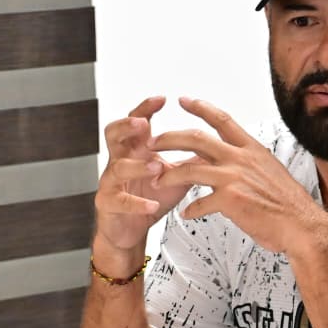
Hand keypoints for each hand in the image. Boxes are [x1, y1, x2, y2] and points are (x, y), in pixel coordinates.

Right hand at [94, 97, 191, 256]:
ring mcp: (112, 182)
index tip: (162, 98)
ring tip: (156, 166)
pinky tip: (151, 203)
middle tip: (142, 124)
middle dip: (126, 126)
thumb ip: (192, 159)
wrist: (132, 228)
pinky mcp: (109, 204)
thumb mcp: (176, 175)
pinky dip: (136, 202)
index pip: (138, 122)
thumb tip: (218, 144)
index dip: (146, 109)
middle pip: (114, 135)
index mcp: (137, 150)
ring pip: (118, 168)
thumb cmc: (152, 197)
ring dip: (138, 166)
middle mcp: (122, 161)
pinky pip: (119, 200)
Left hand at [149, 97, 327, 254]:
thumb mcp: (270, 172)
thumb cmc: (289, 204)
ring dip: (169, 175)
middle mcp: (241, 158)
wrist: (302, 226)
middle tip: (153, 141)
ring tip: (158, 181)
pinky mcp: (230, 200)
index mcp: (252, 149)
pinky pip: (200, 203)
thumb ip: (248, 164)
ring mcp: (234, 178)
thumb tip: (234, 163)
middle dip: (169, 137)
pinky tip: (187, 214)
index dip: (201, 108)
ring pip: (190, 168)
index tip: (184, 100)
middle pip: (196, 138)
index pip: (222, 120)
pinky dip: (191, 209)